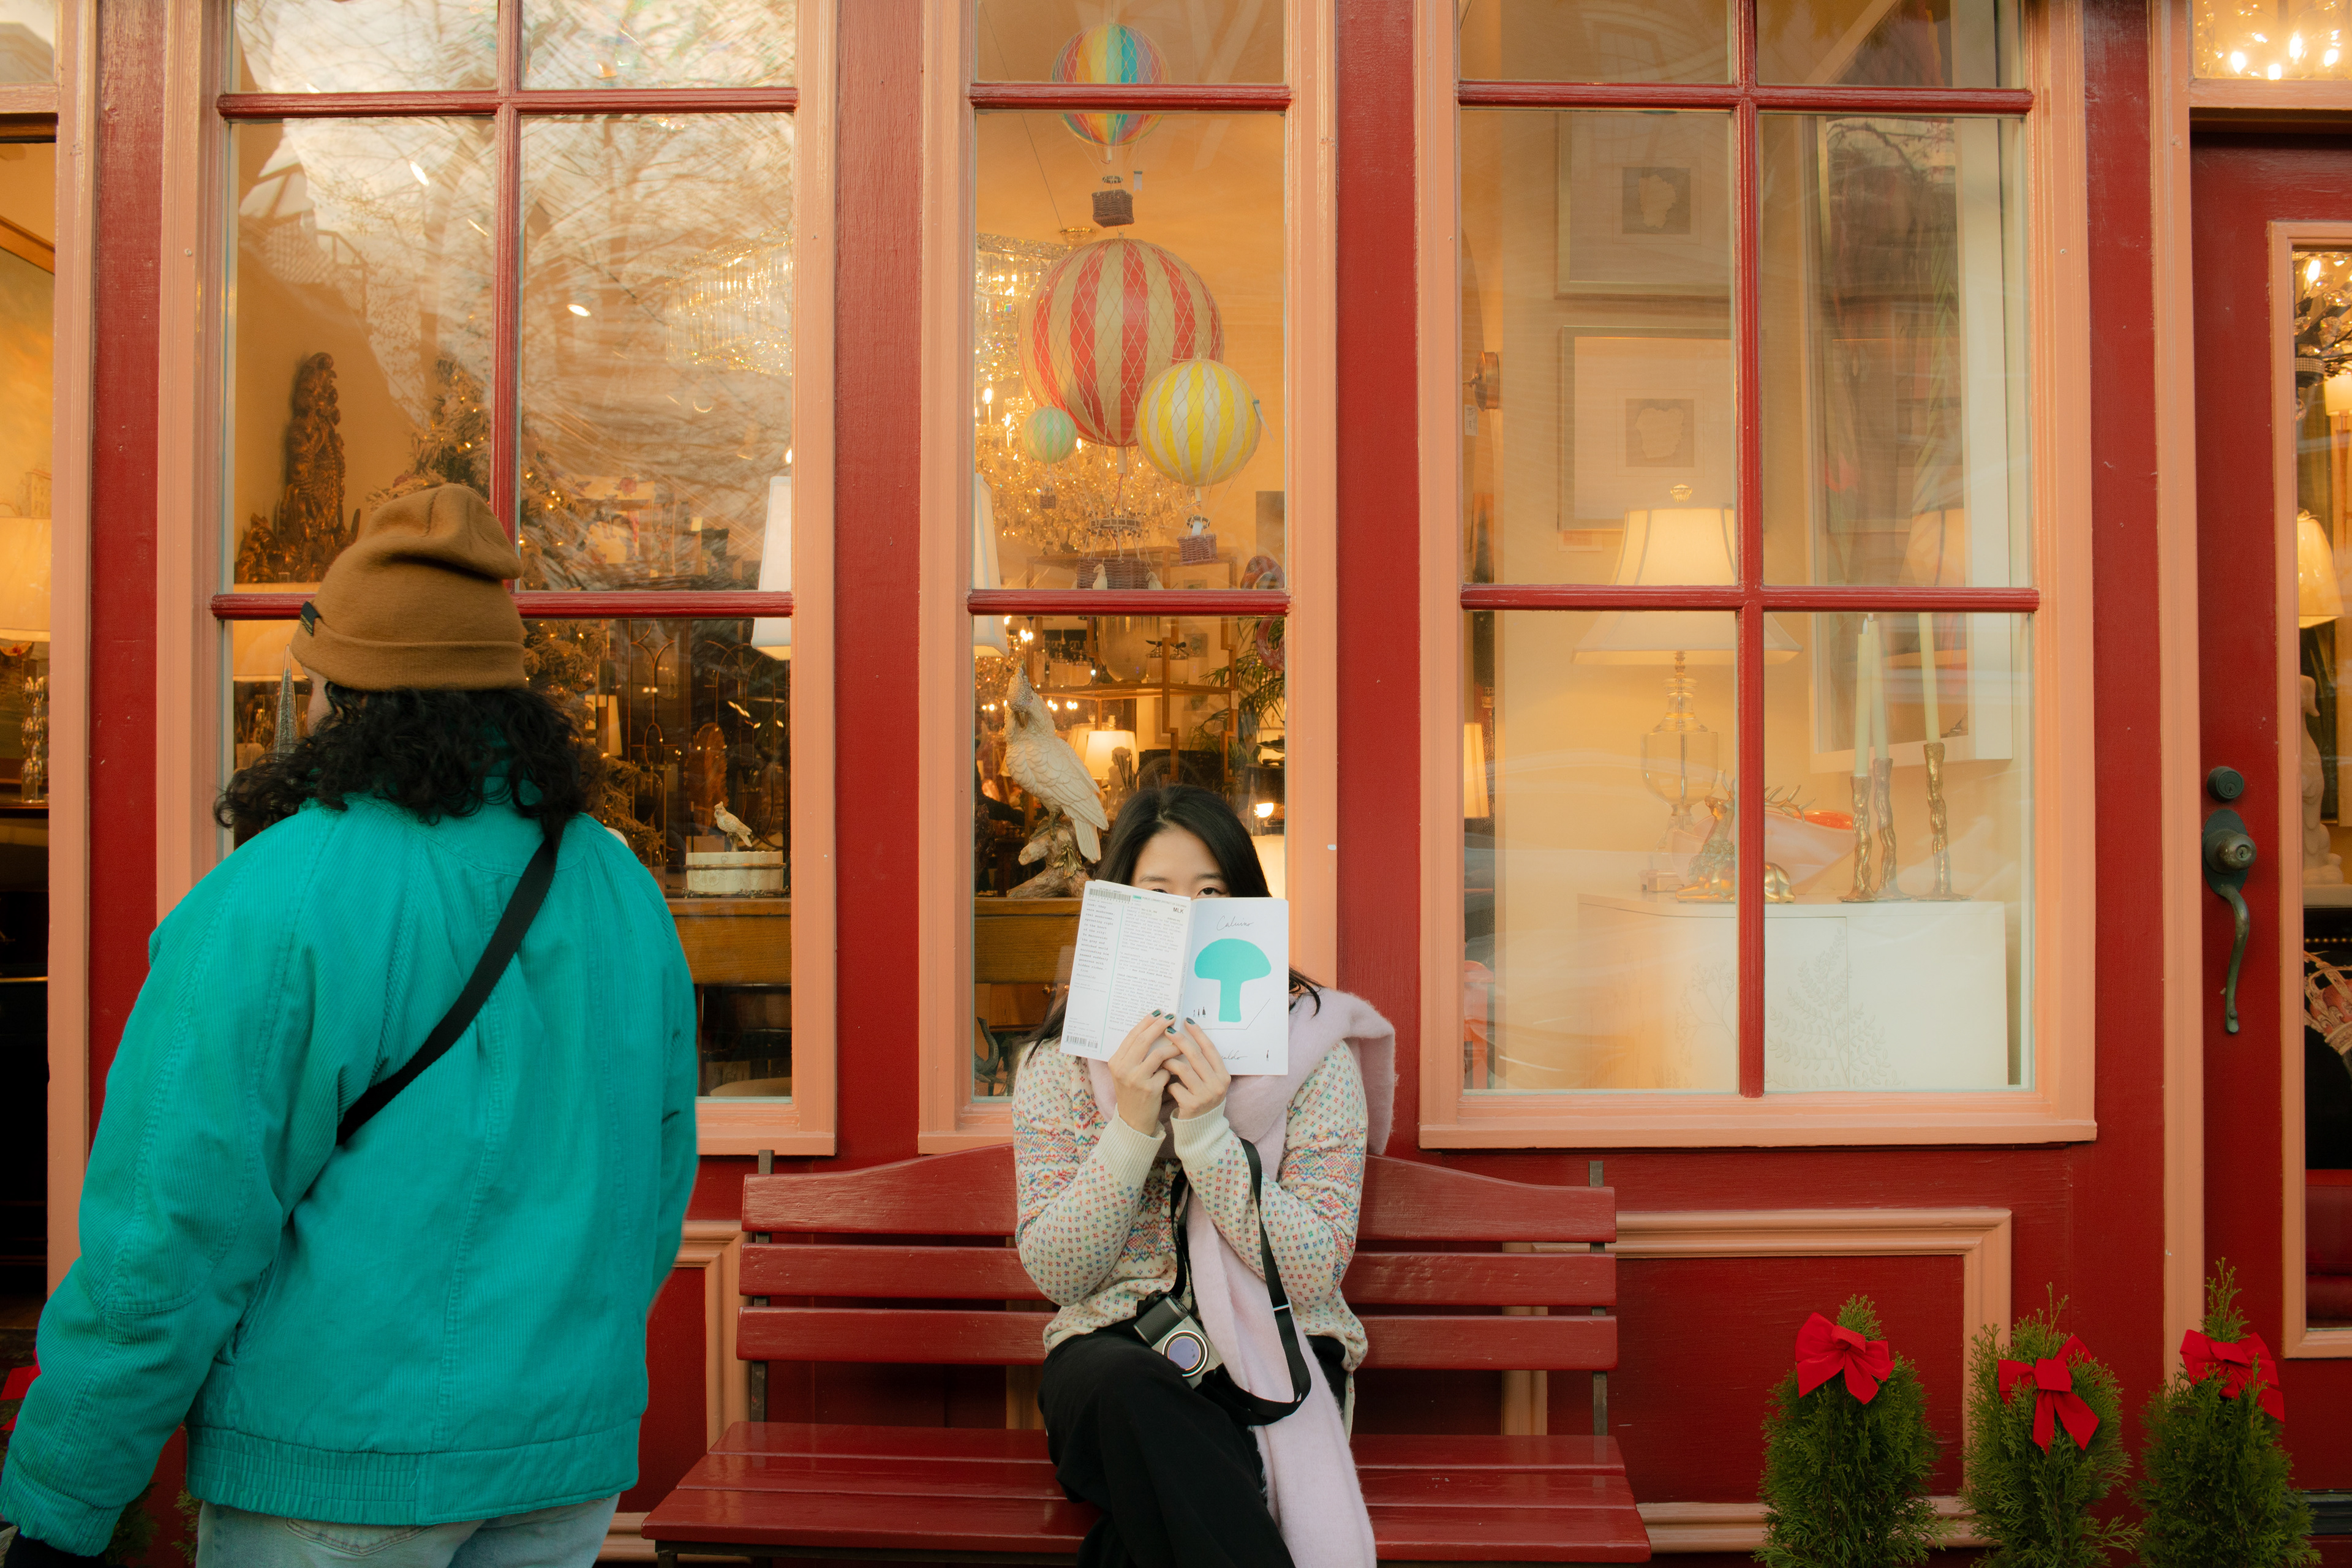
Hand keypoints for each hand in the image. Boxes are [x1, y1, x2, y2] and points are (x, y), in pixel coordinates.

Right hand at [1108, 1012, 1181, 1134]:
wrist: (1133, 1121)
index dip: (1146, 1022)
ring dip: (1172, 1047)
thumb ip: (1135, 1054)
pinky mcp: (1149, 1089)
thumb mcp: (1127, 1072)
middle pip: (1143, 1041)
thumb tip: (1153, 1028)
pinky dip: (1171, 1068)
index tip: (1159, 1013)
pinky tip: (1176, 1069)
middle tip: (1171, 1017)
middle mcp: (1123, 1069)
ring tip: (1181, 1044)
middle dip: (1159, 1026)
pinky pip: (1165, 1071)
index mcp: (1115, 1061)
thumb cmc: (1133, 1093)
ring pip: (1157, 1054)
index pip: (1132, 1036)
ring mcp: (1135, 1079)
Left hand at [1165, 1020, 1231, 1120]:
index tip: (1186, 1021)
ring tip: (1161, 1059)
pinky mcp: (1192, 1105)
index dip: (1198, 1034)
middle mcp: (1218, 1084)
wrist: (1201, 1129)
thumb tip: (1186, 1038)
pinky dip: (1168, 1083)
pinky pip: (1175, 1086)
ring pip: (1183, 1069)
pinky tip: (1164, 1084)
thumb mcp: (1209, 1082)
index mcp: (1223, 1075)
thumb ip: (1202, 1065)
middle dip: (1180, 1041)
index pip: (1210, 1049)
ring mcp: (1206, 1095)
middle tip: (1168, 1030)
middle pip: (1196, 1056)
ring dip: (1169, 1061)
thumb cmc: (1202, 1099)